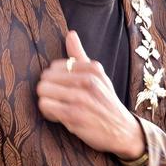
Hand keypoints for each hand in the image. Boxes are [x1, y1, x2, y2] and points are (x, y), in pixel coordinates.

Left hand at [36, 31, 146, 161]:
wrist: (122, 131)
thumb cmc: (105, 102)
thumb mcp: (98, 77)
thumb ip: (80, 56)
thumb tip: (70, 33)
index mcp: (93, 69)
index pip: (54, 66)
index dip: (54, 79)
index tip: (64, 89)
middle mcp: (88, 81)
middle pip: (45, 78)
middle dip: (48, 90)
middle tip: (59, 100)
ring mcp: (80, 98)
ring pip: (42, 91)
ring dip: (47, 102)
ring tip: (58, 108)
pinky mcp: (73, 115)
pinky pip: (45, 106)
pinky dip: (48, 113)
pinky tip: (59, 117)